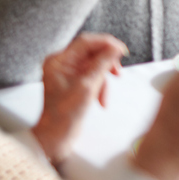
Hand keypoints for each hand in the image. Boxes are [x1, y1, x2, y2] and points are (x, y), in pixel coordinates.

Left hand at [32, 33, 126, 163]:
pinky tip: (101, 100)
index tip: (121, 50)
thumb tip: (115, 47)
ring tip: (105, 96)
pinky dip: (100, 86)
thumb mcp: (87, 86)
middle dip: (106, 65)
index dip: (106, 43)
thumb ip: (102, 64)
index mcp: (58, 61)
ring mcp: (68, 73)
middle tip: (118, 73)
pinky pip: (93, 76)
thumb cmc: (65, 114)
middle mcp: (62, 63)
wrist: (56, 137)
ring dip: (104, 79)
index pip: (86, 42)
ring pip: (95, 65)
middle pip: (92, 53)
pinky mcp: (75, 82)